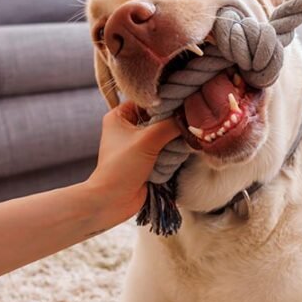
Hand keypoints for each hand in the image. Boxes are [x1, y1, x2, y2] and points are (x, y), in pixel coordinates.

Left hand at [86, 102, 180, 224]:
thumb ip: (170, 125)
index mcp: (120, 116)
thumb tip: (189, 117)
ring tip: (177, 149)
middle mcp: (128, 128)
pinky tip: (175, 159)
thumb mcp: (147, 140)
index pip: (147, 101)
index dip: (165, 102)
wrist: (113, 201)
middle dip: (172, 126)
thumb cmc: (121, 167)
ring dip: (173, 144)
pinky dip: (171, 155)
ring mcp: (138, 145)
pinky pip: (165, 152)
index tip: (184, 105)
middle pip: (159, 119)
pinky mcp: (147, 160)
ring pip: (165, 136)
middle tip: (184, 129)